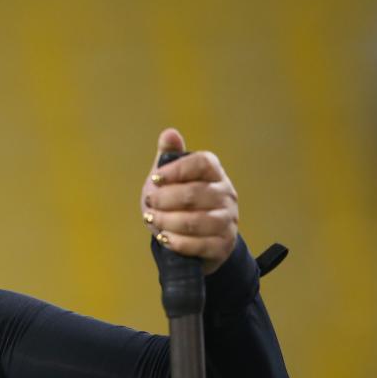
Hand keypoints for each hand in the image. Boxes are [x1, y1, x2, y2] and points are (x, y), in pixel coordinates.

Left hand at [139, 128, 238, 273]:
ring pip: (195, 221)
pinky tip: (164, 238)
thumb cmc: (181, 204)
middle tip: (149, 203)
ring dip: (167, 222)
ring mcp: (227, 220)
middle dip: (164, 200)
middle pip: (194, 193)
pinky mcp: (223, 244)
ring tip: (153, 220)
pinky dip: (177, 242)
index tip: (155, 178)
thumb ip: (169, 157)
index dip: (177, 169)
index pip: (202, 162)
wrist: (198, 240)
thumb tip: (169, 133)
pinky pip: (199, 244)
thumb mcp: (171, 180)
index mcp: (214, 173)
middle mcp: (226, 194)